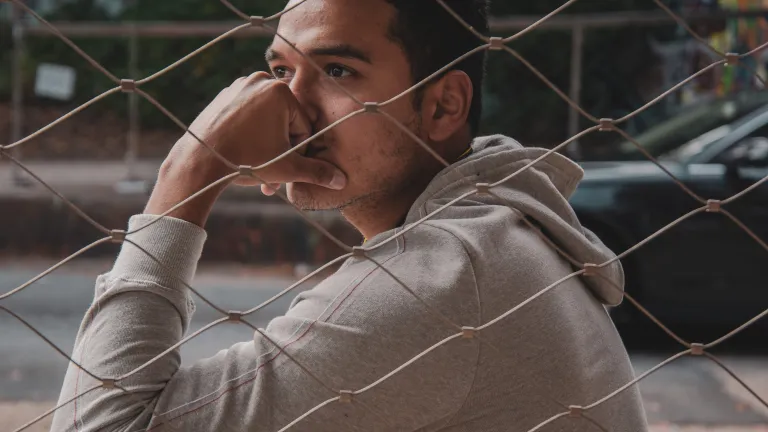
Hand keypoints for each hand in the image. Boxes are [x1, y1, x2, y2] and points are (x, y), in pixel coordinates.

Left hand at [145, 72, 346, 225]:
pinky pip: (247, 115)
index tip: (284, 166)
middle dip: (281, 150)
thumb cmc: (246, 161)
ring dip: (267, 145)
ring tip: (258, 168)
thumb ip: (316, 171)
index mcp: (280, 91)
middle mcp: (260, 80)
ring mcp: (239, 86)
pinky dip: (250, 134)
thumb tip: (341, 180)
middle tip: (272, 174)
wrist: (199, 161)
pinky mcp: (223, 96)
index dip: (298, 152)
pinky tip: (244, 155)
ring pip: (266, 120)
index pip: (303, 126)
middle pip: (285, 121)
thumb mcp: (287, 168)